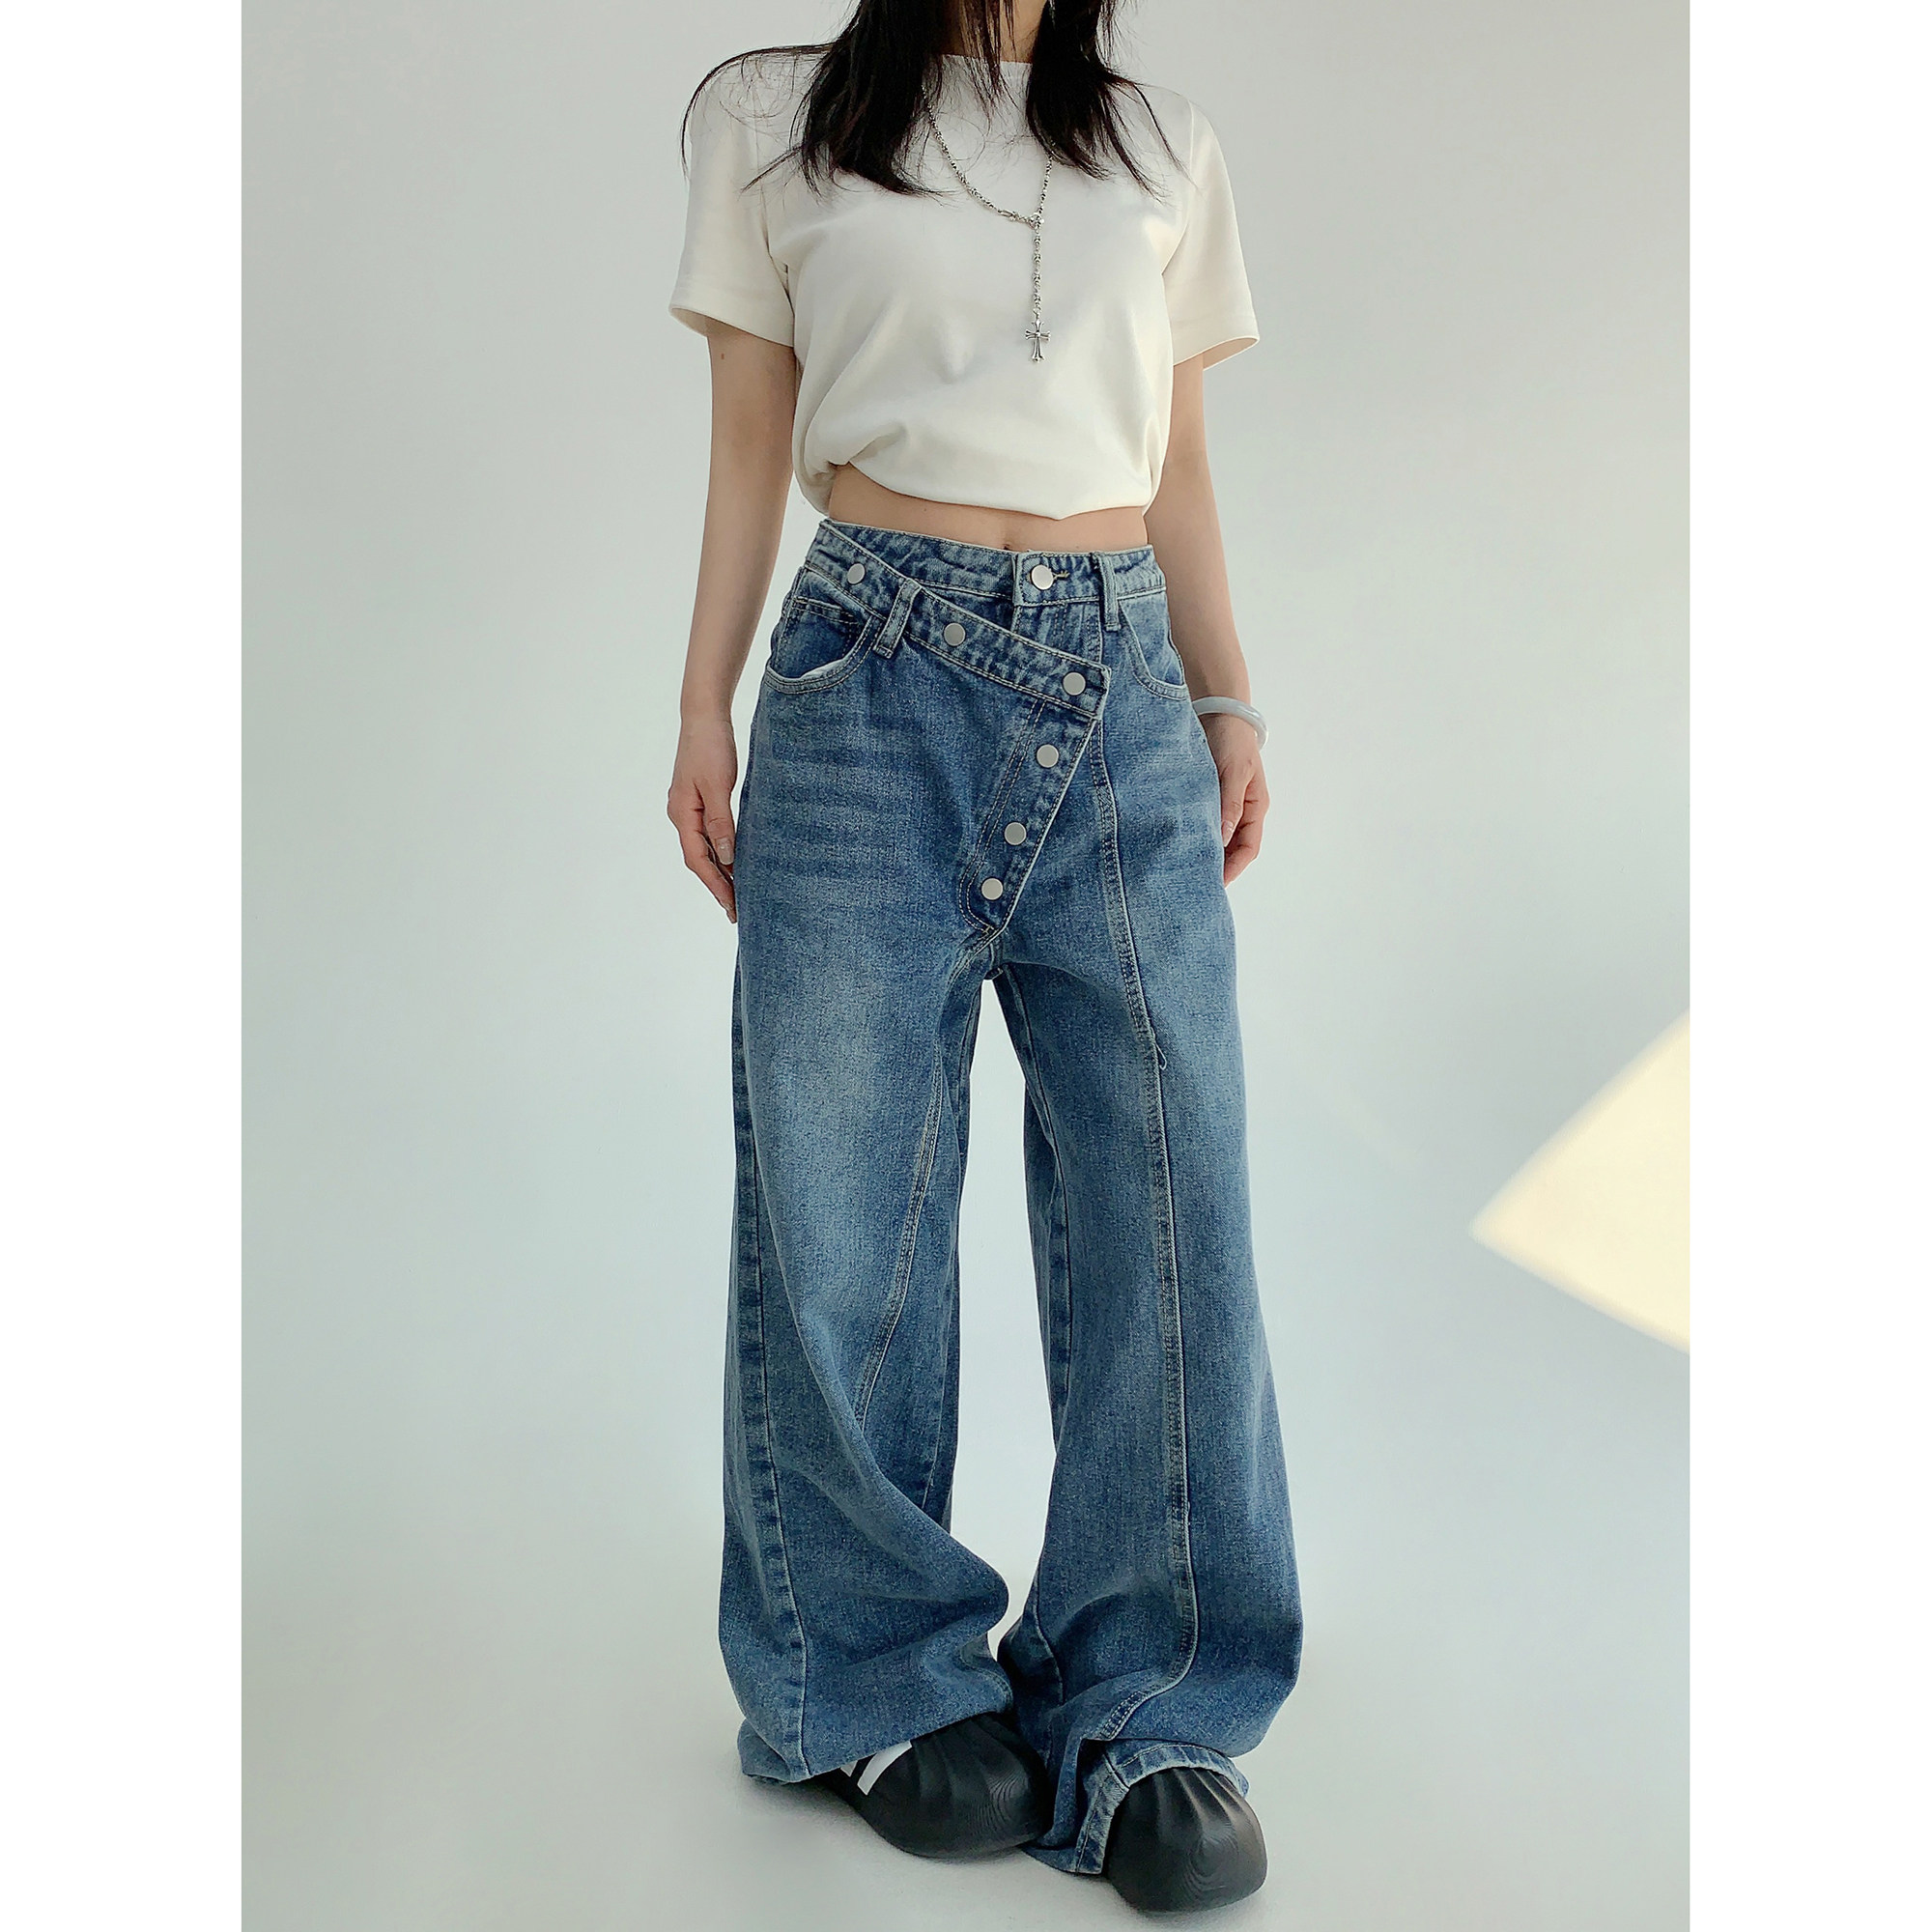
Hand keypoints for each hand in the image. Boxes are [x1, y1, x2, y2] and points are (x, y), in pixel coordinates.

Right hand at [668, 714, 739, 922]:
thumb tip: (725, 856)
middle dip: (717, 885)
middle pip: (699, 859)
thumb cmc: (710, 746)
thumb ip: (720, 822)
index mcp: (682, 814)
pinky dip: (722, 851)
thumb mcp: (718, 785)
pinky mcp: (700, 800)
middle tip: (737, 910)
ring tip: (738, 893)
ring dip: (720, 871)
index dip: (715, 884)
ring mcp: (689, 808)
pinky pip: (709, 834)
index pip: (697, 860)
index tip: (731, 905)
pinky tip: (735, 860)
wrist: (704, 716)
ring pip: (704, 848)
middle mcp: (682, 815)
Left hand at [1200, 711, 1267, 884]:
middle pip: (1232, 848)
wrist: (1217, 710)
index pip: (1248, 848)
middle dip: (1218, 867)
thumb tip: (1224, 837)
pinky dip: (1194, 834)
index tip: (1215, 884)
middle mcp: (1241, 810)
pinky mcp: (1206, 797)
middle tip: (1194, 882)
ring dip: (1204, 851)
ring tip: (1184, 867)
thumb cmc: (1231, 739)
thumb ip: (1229, 804)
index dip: (1234, 869)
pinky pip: (1202, 823)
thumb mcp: (1233, 772)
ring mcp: (1224, 804)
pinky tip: (1179, 842)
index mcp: (1255, 807)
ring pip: (1217, 838)